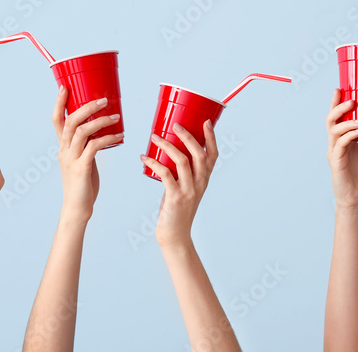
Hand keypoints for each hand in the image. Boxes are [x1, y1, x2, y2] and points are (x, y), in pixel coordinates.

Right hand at [52, 86, 121, 223]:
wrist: (77, 208)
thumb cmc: (82, 184)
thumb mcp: (81, 160)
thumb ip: (87, 145)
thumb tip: (102, 130)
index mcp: (63, 146)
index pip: (57, 119)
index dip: (60, 102)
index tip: (65, 86)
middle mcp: (64, 150)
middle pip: (71, 120)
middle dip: (87, 107)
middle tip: (103, 100)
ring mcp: (71, 159)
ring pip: (82, 131)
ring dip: (101, 121)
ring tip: (116, 117)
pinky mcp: (81, 168)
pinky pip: (94, 147)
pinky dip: (107, 138)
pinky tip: (119, 137)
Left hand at [140, 122, 217, 248]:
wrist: (175, 235)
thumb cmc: (177, 210)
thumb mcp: (186, 188)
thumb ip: (182, 172)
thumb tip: (168, 150)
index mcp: (204, 179)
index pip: (213, 155)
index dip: (211, 137)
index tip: (205, 122)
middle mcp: (200, 183)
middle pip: (199, 154)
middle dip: (188, 136)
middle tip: (176, 126)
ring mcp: (189, 190)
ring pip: (182, 161)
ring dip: (168, 146)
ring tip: (155, 137)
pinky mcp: (175, 197)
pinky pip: (165, 174)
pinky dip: (154, 162)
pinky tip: (144, 157)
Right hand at [326, 89, 357, 209]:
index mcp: (344, 139)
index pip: (337, 118)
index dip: (337, 103)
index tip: (340, 89)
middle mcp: (336, 143)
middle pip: (332, 120)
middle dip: (339, 108)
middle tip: (352, 100)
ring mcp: (335, 151)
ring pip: (334, 130)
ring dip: (347, 122)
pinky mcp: (336, 161)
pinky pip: (340, 144)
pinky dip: (349, 136)